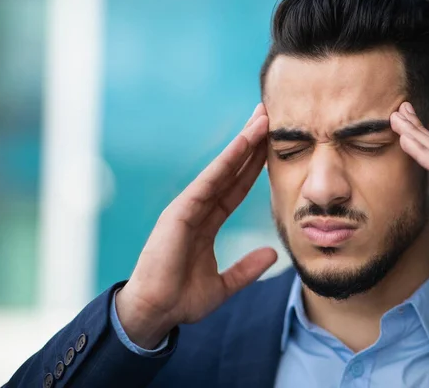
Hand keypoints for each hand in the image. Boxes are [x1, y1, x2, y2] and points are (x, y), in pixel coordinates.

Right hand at [116, 104, 277, 347]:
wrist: (156, 312)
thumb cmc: (182, 299)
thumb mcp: (224, 285)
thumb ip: (247, 269)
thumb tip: (273, 254)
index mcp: (207, 223)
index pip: (236, 188)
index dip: (253, 166)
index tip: (271, 145)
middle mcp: (198, 209)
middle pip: (230, 171)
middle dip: (250, 144)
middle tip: (268, 115)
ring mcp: (188, 207)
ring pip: (221, 169)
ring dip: (243, 143)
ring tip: (262, 118)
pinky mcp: (179, 211)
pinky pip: (209, 181)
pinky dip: (227, 160)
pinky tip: (244, 142)